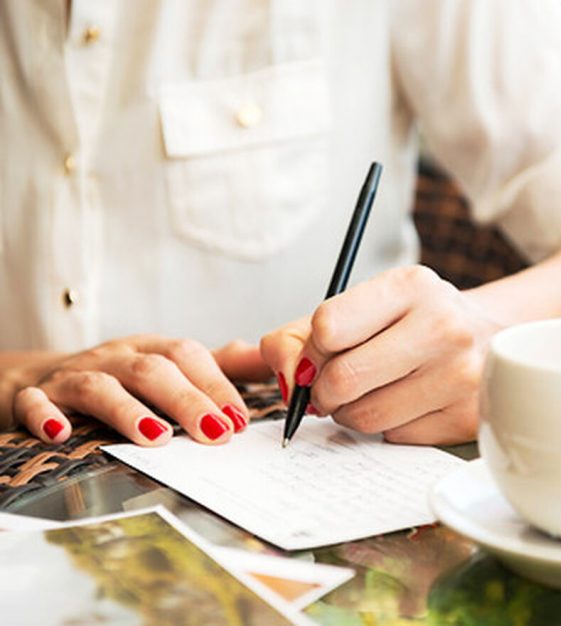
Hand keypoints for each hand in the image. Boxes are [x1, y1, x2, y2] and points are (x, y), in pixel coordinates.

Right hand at [1, 336, 269, 445]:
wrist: (39, 377)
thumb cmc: (119, 376)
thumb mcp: (167, 364)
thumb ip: (216, 365)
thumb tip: (264, 359)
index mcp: (149, 349)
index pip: (187, 356)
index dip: (216, 384)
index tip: (240, 419)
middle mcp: (114, 357)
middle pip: (152, 370)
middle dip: (187, 400)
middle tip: (216, 432)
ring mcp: (73, 376)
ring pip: (101, 387)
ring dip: (128, 411)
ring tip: (156, 438)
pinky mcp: (36, 396)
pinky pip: (36, 402)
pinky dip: (46, 416)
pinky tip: (60, 435)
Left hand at [261, 266, 503, 444]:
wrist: (484, 335)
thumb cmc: (409, 323)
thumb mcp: (358, 309)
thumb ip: (298, 337)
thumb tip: (285, 381)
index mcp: (410, 286)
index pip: (328, 327)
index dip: (309, 352)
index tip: (315, 357)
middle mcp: (443, 325)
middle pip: (342, 379)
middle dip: (323, 391)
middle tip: (332, 386)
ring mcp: (461, 374)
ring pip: (365, 417)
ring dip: (351, 412)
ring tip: (370, 391)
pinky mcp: (467, 416)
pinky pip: (395, 437)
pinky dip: (387, 426)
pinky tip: (405, 402)